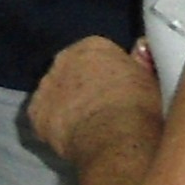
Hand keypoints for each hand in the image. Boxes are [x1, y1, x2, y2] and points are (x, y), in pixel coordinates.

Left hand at [27, 34, 161, 165]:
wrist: (116, 138)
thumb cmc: (138, 106)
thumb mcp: (149, 78)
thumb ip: (140, 61)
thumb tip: (141, 49)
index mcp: (92, 45)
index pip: (96, 54)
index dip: (107, 73)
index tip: (117, 89)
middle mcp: (63, 59)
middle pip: (71, 70)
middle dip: (81, 85)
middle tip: (101, 107)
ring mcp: (45, 85)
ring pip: (55, 93)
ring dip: (65, 104)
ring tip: (86, 125)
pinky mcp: (34, 114)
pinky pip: (43, 117)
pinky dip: (53, 126)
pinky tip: (70, 137)